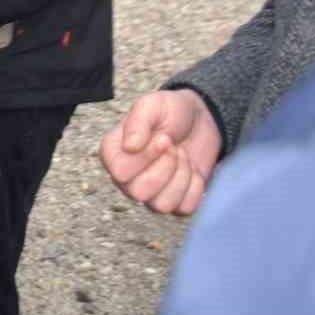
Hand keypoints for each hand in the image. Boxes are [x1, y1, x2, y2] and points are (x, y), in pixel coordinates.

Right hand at [99, 89, 221, 215]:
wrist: (200, 120)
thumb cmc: (170, 111)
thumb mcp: (152, 105)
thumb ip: (137, 122)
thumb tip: (130, 146)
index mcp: (114, 154)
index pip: (120, 172)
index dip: (145, 158)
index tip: (162, 138)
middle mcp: (127, 178)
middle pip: (138, 193)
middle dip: (166, 167)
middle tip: (173, 146)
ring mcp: (151, 193)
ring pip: (161, 205)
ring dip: (181, 176)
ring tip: (182, 155)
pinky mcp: (176, 202)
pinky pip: (184, 208)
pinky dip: (194, 187)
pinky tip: (192, 170)